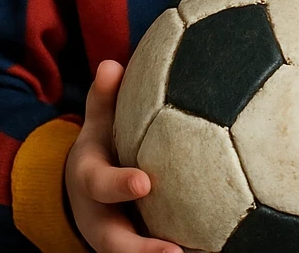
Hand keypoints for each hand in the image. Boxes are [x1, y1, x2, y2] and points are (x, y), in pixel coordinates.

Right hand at [64, 60, 182, 252]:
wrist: (82, 189)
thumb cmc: (101, 147)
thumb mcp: (96, 123)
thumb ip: (103, 98)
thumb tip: (111, 65)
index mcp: (89, 182)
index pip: (100, 184)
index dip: (120, 184)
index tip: (145, 182)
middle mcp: (99, 218)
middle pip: (114, 243)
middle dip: (142, 250)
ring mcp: (116, 239)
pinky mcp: (136, 246)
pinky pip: (154, 252)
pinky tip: (216, 251)